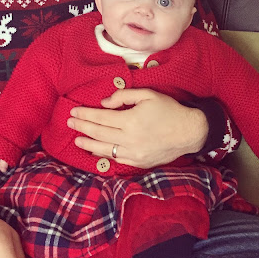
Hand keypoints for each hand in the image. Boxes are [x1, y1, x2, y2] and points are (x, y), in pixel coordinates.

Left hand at [69, 89, 207, 167]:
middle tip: (69, 122)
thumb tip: (104, 103)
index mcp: (131, 120)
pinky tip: (95, 152)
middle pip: (99, 133)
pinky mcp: (139, 162)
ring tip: (76, 140)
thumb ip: (124, 96)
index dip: (85, 114)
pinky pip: (116, 159)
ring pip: (104, 149)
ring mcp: (134, 153)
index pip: (101, 118)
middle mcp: (129, 139)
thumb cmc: (169, 110)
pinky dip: (103, 155)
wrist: (189, 132)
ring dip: (88, 144)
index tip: (74, 111)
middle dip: (82, 127)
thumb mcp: (148, 95)